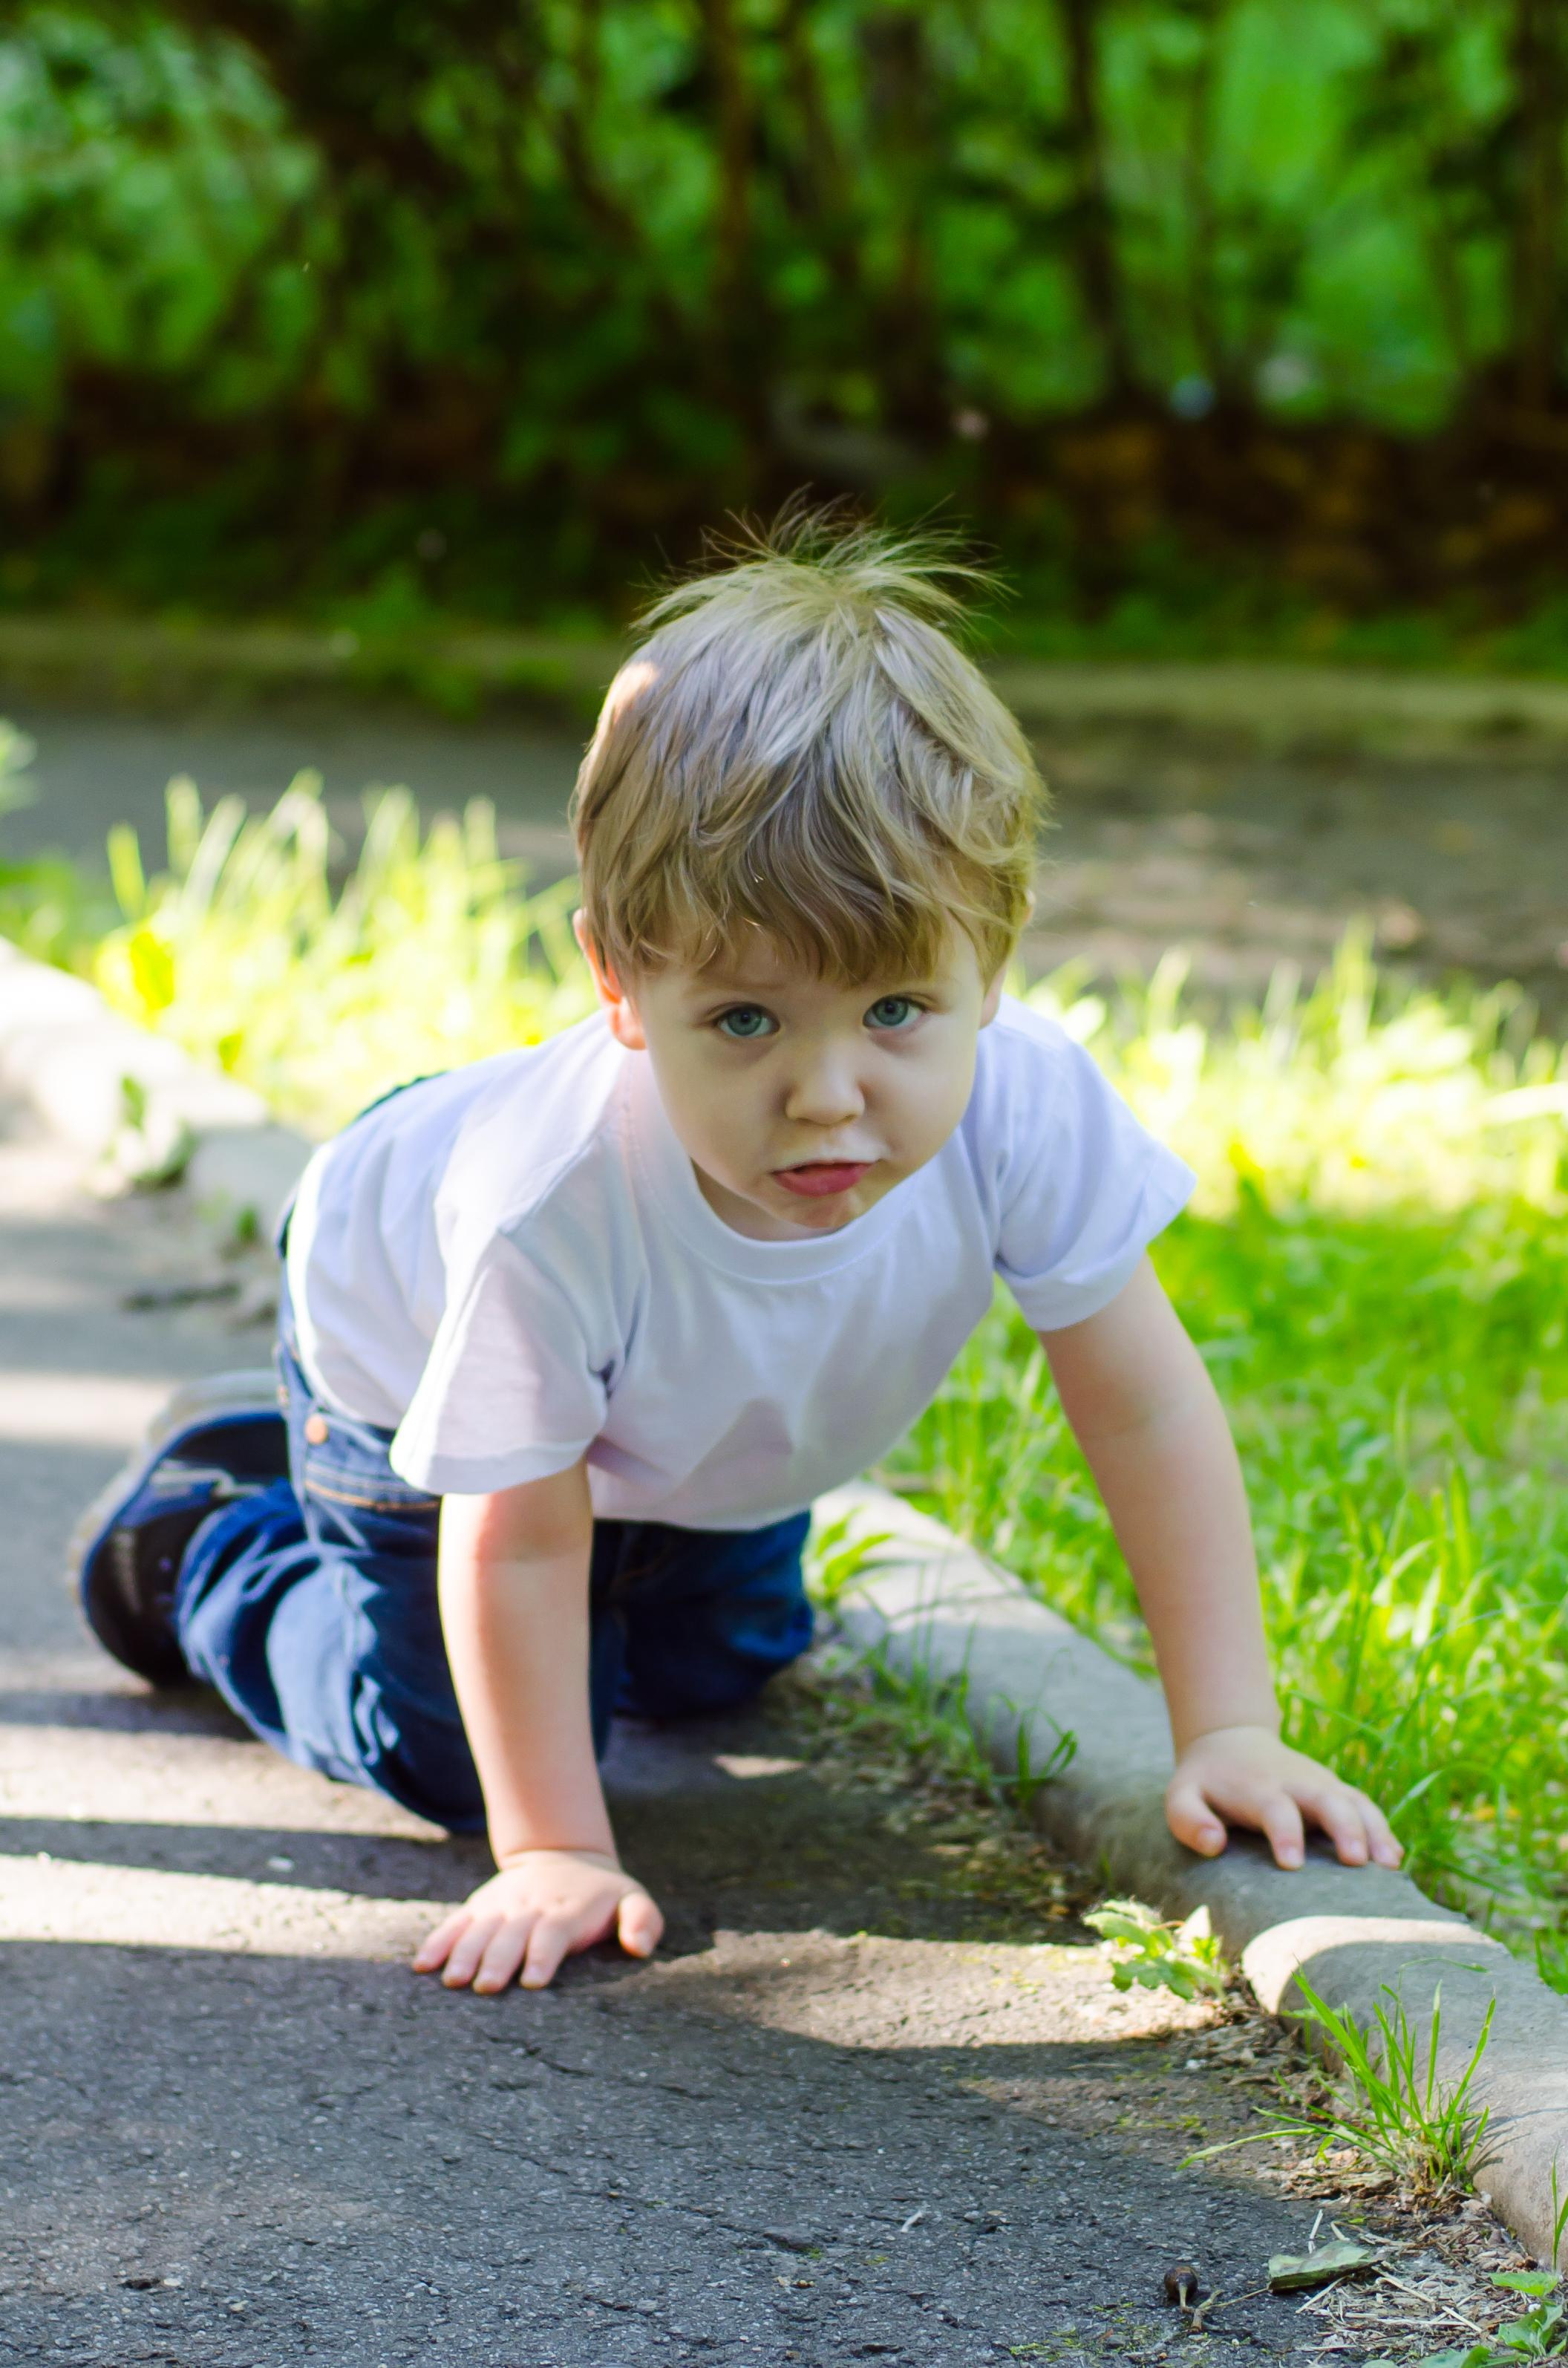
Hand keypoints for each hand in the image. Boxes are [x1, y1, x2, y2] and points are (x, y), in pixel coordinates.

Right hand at [412, 1850, 663, 1993]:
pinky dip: (439, 1941)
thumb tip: (641, 1947)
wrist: (565, 1856)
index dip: (543, 1955)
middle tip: (484, 1987)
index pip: (554, 1933)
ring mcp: (501, 1906)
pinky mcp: (480, 1907)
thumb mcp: (633, 1899)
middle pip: (512, 1934)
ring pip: (480, 1929)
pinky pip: (457, 1923)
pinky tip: (422, 1964)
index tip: (532, 1981)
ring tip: (451, 1980)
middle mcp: (531, 1907)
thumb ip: (643, 1921)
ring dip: (464, 1954)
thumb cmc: (603, 1896)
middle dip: (498, 1960)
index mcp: (567, 1911)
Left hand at [1166, 1724, 1401, 1871]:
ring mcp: (1321, 1785)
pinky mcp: (1336, 1792)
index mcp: (1257, 1787)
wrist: (1230, 1741)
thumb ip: (1189, 1820)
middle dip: (1344, 1827)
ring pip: (1355, 1802)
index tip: (1291, 1863)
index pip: (1274, 1807)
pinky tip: (1394, 1860)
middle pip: (1328, 1799)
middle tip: (1356, 1862)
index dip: (1284, 1832)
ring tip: (1390, 1865)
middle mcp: (1296, 1783)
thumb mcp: (1181, 1796)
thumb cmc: (1205, 1783)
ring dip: (1374, 1830)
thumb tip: (1213, 1844)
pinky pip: (1365, 1807)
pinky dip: (1382, 1830)